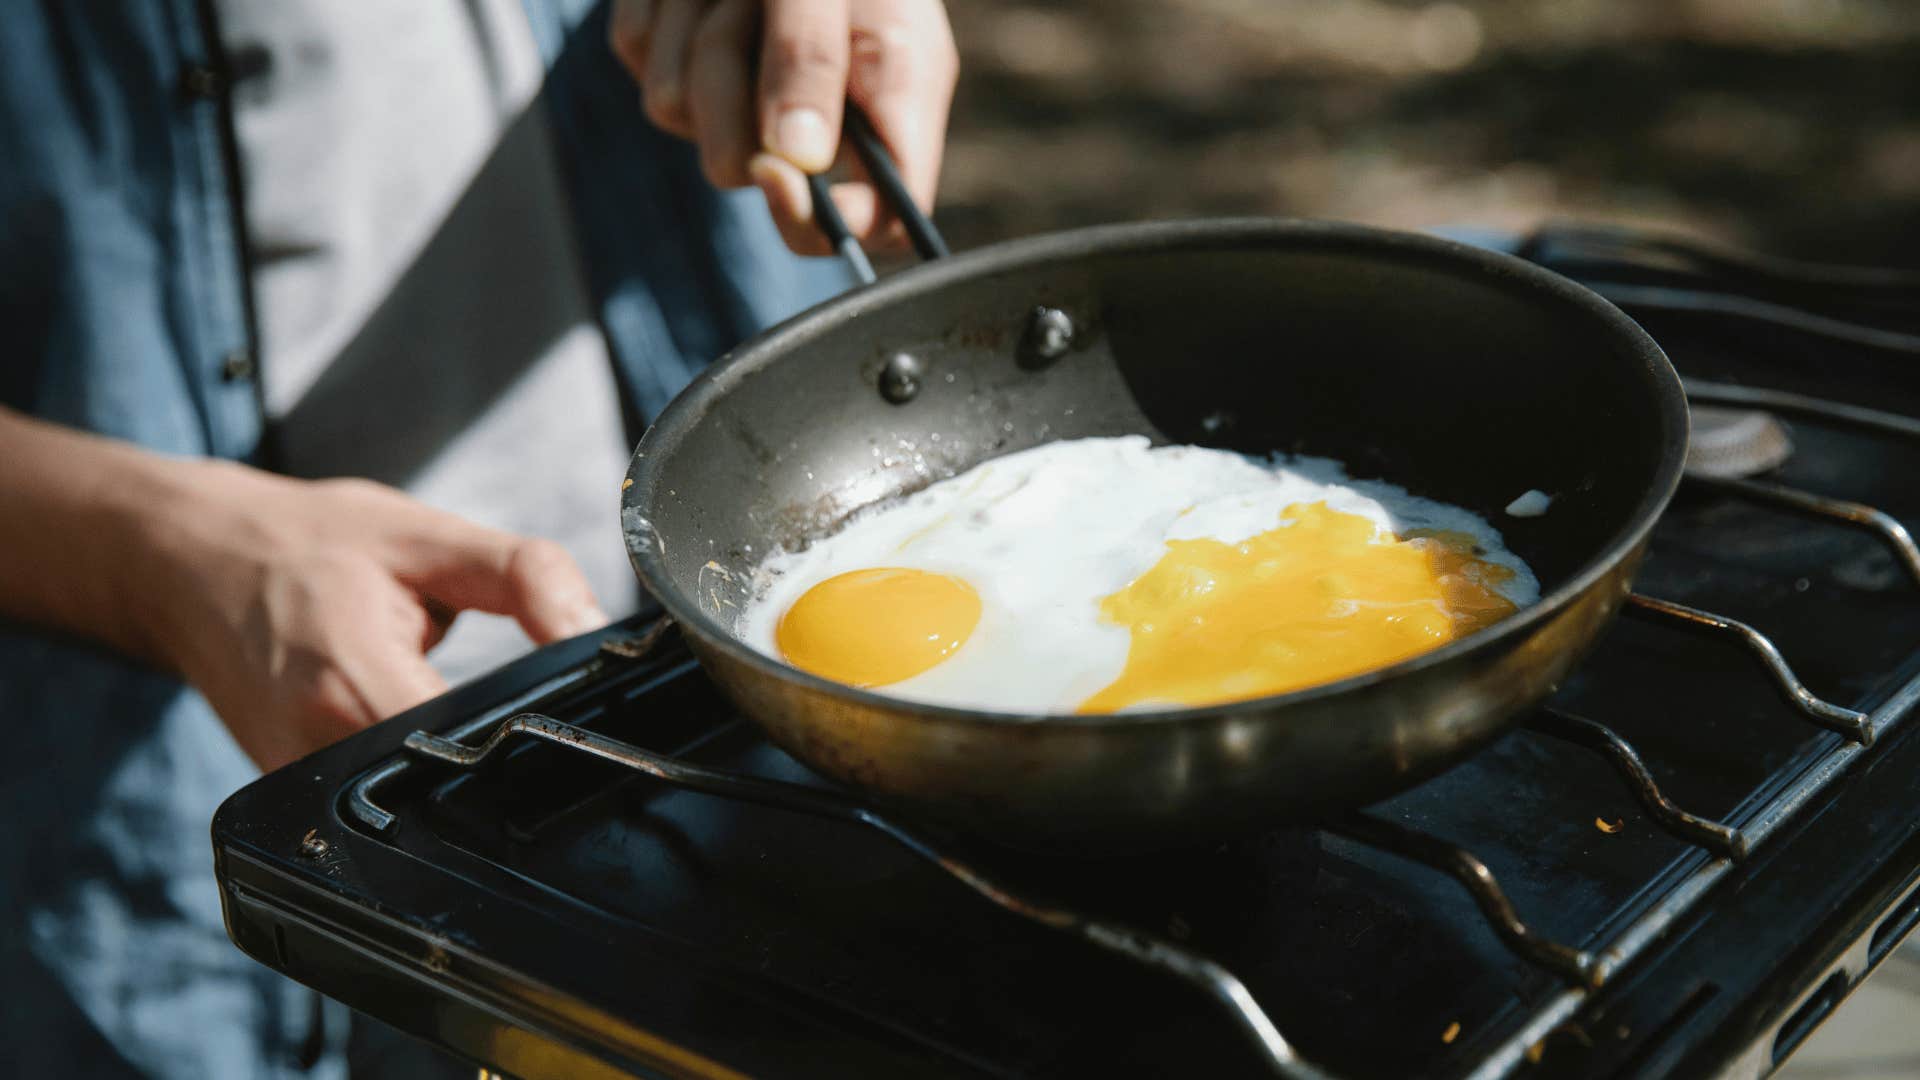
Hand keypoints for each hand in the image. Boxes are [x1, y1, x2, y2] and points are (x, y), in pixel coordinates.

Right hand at [132, 462, 607, 770]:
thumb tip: (597, 631)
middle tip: (526, 701)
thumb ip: (526, 578)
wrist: (187, 561)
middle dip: (504, 750)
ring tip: (473, 709)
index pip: (476, 746)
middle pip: (451, 786)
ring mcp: (294, 785)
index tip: (568, 712)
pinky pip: (376, 803)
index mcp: (354, 682)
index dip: (534, 734)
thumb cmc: (305, 543)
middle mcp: (316, 750)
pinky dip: (413, 768)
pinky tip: (428, 731)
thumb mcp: (428, 536)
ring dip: (458, 763)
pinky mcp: (287, 797)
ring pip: (415, 805)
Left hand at [609, 0, 958, 253]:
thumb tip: (796, 162)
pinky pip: (642, 61)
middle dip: (732, 96)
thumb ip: (815, 61)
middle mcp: (820, 114)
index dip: (828, 223)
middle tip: (748, 13)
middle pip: (750, 173)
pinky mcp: (676, 64)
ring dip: (694, 35)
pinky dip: (661, 11)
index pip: (880, 222)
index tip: (780, 179)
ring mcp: (739, 96)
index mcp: (894, 103)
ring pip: (680, 115)